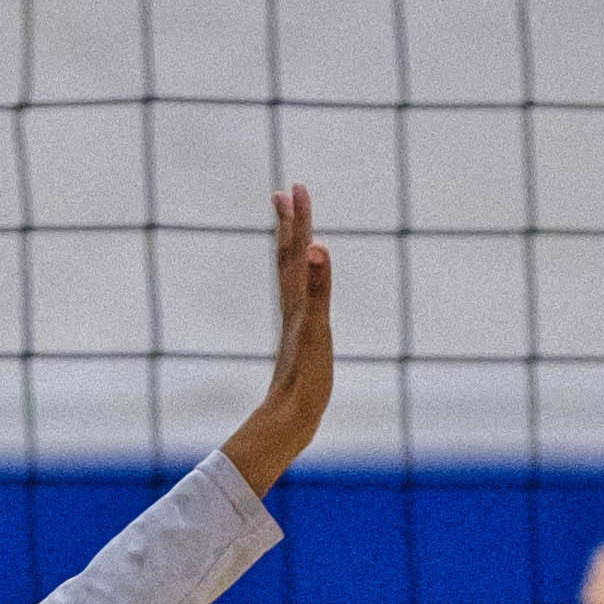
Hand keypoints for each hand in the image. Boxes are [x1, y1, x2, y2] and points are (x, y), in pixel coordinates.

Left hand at [218, 186, 333, 494]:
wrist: (289, 417)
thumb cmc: (305, 377)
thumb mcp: (315, 328)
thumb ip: (316, 286)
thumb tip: (314, 247)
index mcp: (296, 300)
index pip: (296, 250)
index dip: (297, 219)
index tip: (293, 187)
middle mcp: (293, 306)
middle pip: (290, 256)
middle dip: (291, 222)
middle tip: (287, 191)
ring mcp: (296, 321)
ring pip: (291, 276)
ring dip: (292, 247)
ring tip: (292, 227)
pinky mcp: (301, 338)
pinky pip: (300, 300)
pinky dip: (302, 282)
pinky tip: (304, 282)